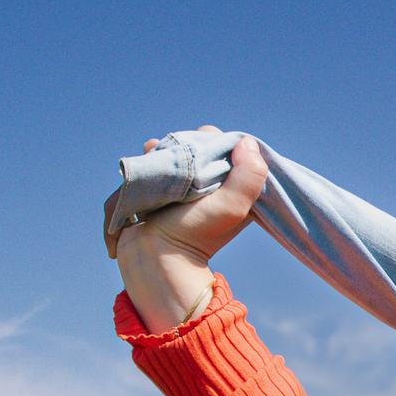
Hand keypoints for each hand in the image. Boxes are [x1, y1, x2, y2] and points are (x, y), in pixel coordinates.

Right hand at [106, 126, 266, 259]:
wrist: (155, 256)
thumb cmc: (194, 233)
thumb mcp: (231, 206)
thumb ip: (248, 175)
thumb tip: (246, 142)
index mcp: (232, 189)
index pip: (228, 151)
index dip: (216, 140)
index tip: (204, 140)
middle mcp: (210, 188)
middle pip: (200, 150)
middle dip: (187, 142)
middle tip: (177, 146)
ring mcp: (183, 190)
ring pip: (176, 156)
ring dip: (165, 149)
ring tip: (156, 149)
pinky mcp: (160, 193)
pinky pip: (156, 166)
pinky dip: (151, 159)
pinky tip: (147, 154)